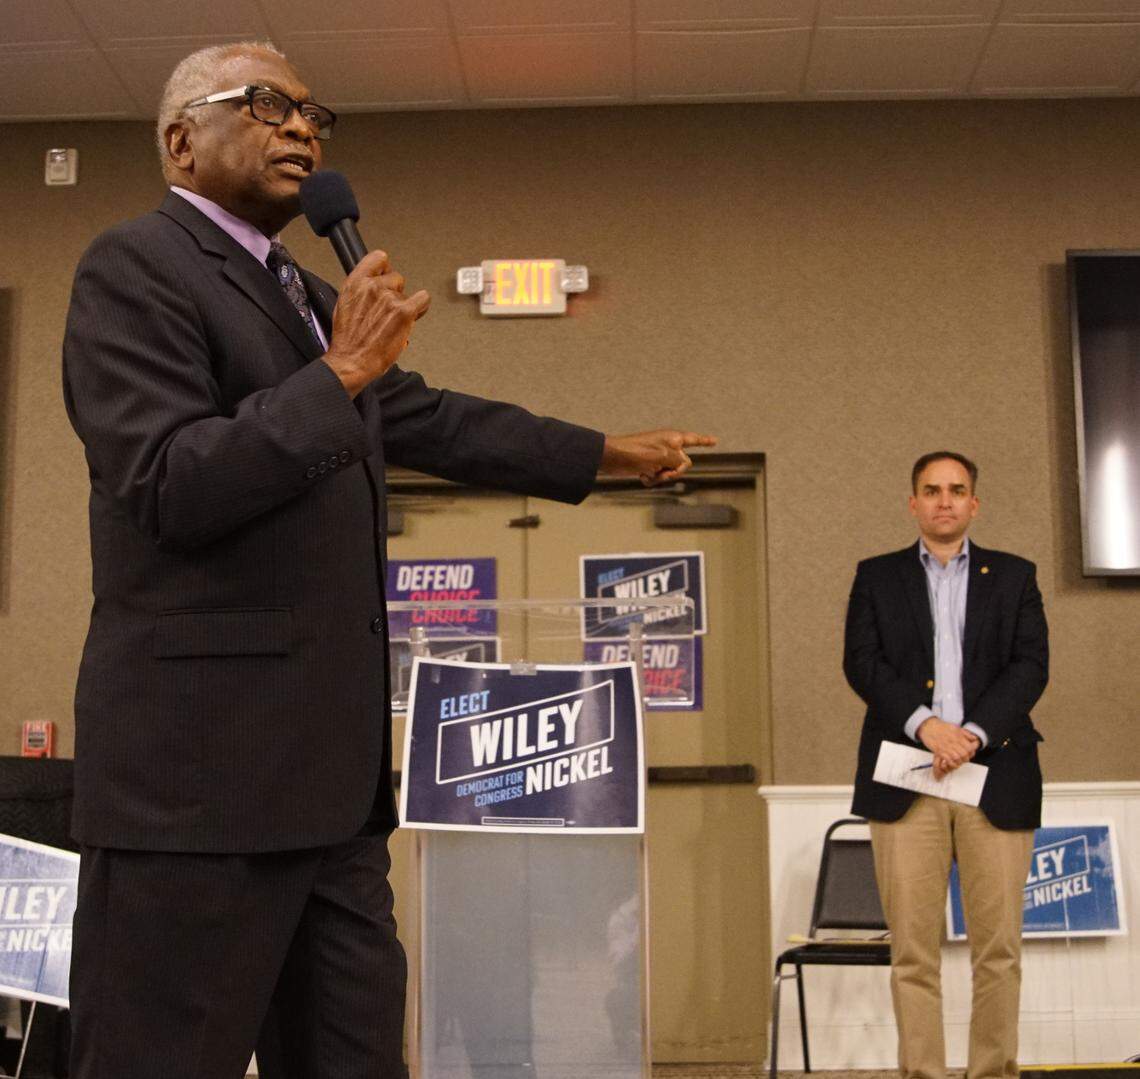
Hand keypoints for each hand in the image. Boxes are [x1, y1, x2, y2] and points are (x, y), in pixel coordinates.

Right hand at [323, 250, 429, 397]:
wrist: (351, 361)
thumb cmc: (348, 340)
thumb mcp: (345, 305)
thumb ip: (361, 290)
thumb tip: (374, 285)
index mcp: (355, 283)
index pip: (378, 258)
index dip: (385, 268)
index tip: (386, 276)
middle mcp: (372, 287)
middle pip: (396, 277)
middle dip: (395, 292)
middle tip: (389, 310)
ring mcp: (389, 298)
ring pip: (407, 293)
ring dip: (405, 305)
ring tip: (394, 322)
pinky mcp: (404, 312)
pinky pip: (423, 299)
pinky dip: (421, 308)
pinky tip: (413, 316)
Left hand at [600, 430, 717, 485]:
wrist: (613, 457)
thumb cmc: (637, 452)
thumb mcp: (664, 456)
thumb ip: (679, 462)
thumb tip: (681, 466)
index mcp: (673, 438)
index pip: (694, 440)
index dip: (705, 441)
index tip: (715, 441)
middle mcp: (667, 446)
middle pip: (683, 463)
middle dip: (674, 471)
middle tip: (663, 471)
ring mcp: (657, 456)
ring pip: (669, 472)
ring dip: (660, 476)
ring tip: (648, 472)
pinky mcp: (647, 465)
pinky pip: (657, 476)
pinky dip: (651, 479)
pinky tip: (641, 475)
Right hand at [917, 717, 978, 778]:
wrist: (927, 726)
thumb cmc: (940, 727)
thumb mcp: (955, 727)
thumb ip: (966, 733)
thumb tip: (974, 739)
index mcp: (958, 735)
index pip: (969, 747)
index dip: (971, 752)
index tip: (969, 753)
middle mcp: (952, 741)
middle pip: (964, 754)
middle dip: (965, 758)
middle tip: (963, 758)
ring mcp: (945, 746)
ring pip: (957, 758)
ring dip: (958, 761)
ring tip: (957, 760)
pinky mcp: (938, 750)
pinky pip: (948, 760)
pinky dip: (951, 763)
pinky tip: (950, 761)